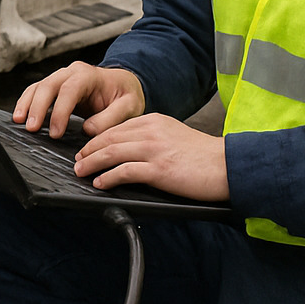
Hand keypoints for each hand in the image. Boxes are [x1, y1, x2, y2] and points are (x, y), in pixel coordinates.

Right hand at [13, 61, 145, 138]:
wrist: (123, 85)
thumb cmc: (125, 95)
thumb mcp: (129, 106)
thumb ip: (112, 118)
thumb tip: (88, 129)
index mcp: (89, 75)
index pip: (69, 90)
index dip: (60, 111)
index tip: (56, 133)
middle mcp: (71, 73)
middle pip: (48, 85)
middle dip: (38, 107)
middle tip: (32, 128)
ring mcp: (61, 78)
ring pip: (38, 87)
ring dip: (27, 104)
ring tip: (19, 122)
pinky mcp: (55, 87)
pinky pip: (36, 91)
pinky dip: (26, 103)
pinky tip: (20, 116)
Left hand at [73, 114, 229, 201]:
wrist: (226, 165)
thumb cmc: (203, 156)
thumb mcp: (174, 135)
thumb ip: (153, 137)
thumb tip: (131, 150)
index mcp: (154, 121)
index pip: (117, 128)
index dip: (97, 139)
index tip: (87, 148)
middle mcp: (151, 131)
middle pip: (109, 138)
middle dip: (88, 150)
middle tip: (77, 161)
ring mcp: (154, 150)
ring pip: (111, 153)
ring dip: (92, 163)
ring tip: (81, 171)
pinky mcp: (158, 169)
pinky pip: (125, 171)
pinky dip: (108, 177)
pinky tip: (100, 183)